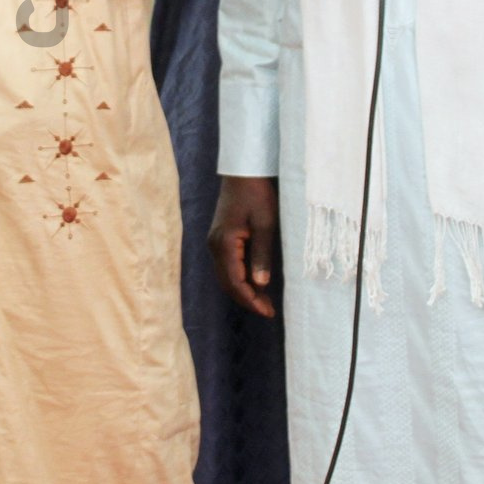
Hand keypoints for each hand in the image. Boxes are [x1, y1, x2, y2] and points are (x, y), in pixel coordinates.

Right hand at [208, 176, 279, 317]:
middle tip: (269, 310)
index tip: (269, 311)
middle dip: (247, 299)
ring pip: (225, 277)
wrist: (243, 172)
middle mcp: (215, 246)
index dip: (251, 300)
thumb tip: (261, 284)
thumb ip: (262, 254)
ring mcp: (215, 242)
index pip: (235, 282)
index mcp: (225, 244)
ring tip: (264, 301)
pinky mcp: (219, 239)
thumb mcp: (265, 224)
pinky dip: (238, 279)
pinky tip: (254, 283)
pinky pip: (226, 267)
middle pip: (227, 284)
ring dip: (242, 291)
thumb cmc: (257, 194)